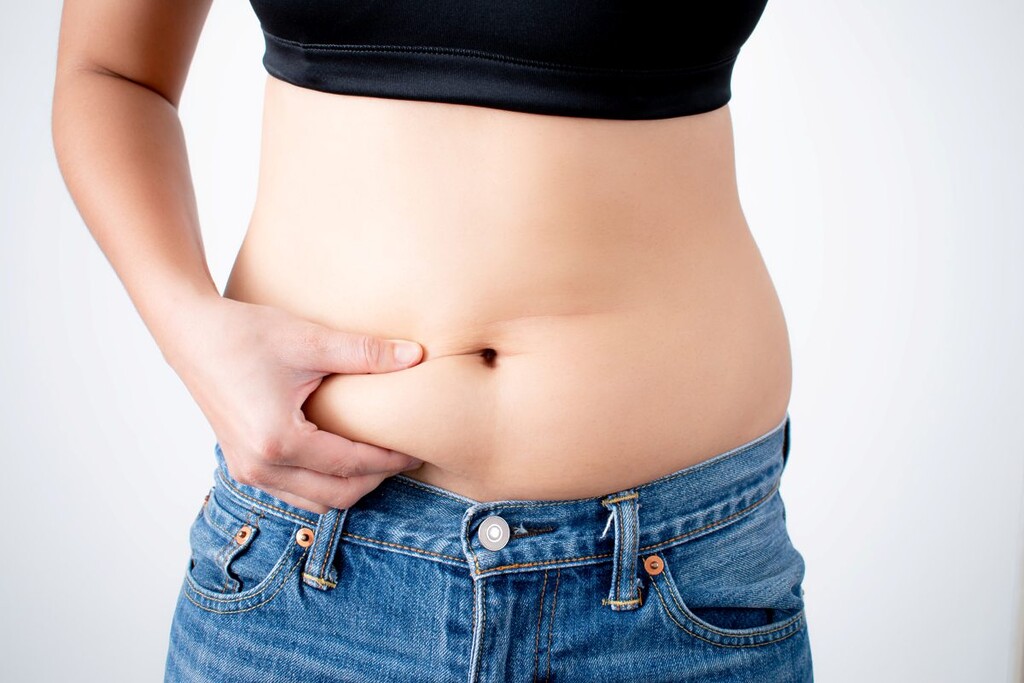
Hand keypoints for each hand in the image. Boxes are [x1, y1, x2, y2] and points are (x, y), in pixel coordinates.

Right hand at [164, 295, 425, 513]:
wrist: (191, 334)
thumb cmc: (245, 334)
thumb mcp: (311, 341)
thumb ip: (367, 353)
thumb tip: (417, 356)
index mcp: (278, 442)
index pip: (350, 465)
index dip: (389, 461)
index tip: (416, 451)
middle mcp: (260, 467)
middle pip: (335, 496)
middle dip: (374, 481)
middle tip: (403, 459)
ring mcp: (247, 471)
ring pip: (314, 502)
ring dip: (349, 487)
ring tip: (378, 460)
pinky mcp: (243, 465)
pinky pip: (293, 492)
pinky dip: (323, 485)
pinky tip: (342, 458)